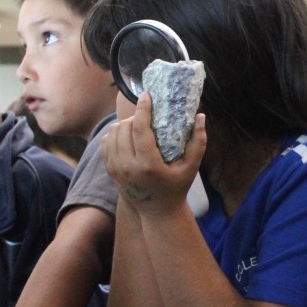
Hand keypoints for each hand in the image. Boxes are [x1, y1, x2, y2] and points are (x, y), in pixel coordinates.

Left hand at [101, 95, 205, 215]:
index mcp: (148, 165)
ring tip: (137, 125)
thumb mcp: (192, 167)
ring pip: (113, 133)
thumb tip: (201, 116)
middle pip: (124, 127)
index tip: (146, 95)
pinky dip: (114, 134)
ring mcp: (116, 169)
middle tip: (147, 115)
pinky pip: (106, 143)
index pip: (139, 128)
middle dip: (135, 116)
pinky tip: (126, 135)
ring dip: (124, 124)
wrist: (157, 212)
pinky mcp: (110, 171)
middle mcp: (128, 166)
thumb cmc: (178, 187)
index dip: (142, 109)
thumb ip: (199, 142)